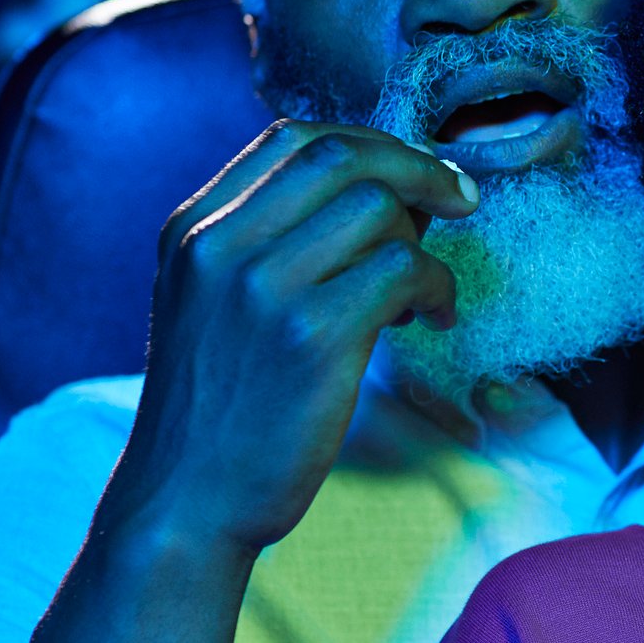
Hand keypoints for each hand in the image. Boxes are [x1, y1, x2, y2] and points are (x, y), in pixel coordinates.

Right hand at [105, 120, 479, 556]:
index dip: (370, 144)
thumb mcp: (212, 303)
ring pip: (378, 208)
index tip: (413, 172)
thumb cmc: (219, 408)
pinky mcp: (312, 336)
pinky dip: (436, 285)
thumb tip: (384, 191)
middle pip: (341, 156)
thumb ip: (268, 241)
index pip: (292, 139)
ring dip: (424, 241)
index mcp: (192, 229)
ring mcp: (262, 289)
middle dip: (415, 168)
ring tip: (423, 290)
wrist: (185, 504)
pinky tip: (430, 317)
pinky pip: (404, 269)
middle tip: (458, 200)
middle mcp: (219, 246)